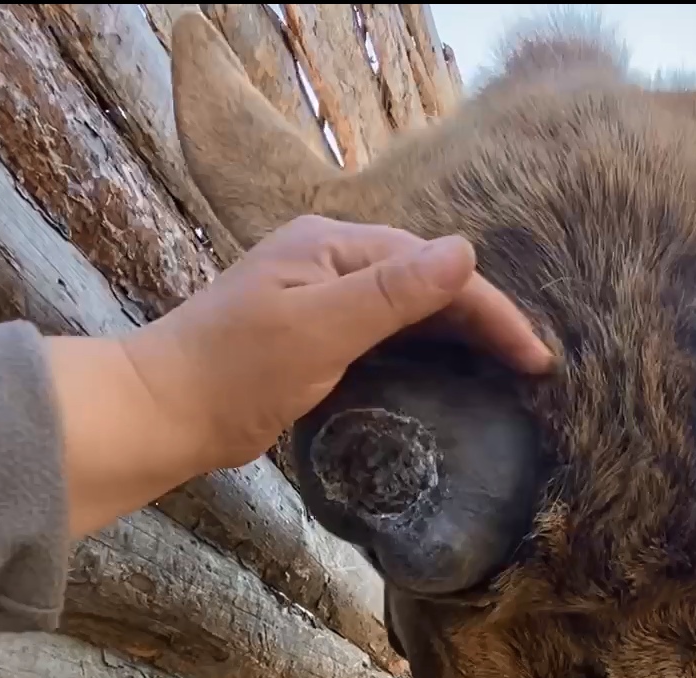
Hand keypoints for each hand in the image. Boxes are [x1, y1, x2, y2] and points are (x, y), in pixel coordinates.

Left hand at [49, 215, 552, 537]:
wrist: (160, 413)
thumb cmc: (233, 373)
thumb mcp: (320, 329)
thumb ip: (393, 293)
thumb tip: (463, 251)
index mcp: (333, 245)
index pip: (434, 268)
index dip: (491, 310)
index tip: (535, 359)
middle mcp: (329, 260)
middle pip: (426, 281)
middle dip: (483, 318)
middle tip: (533, 366)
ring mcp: (318, 297)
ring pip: (408, 308)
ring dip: (457, 334)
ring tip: (506, 370)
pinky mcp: (310, 337)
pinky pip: (385, 334)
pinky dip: (423, 351)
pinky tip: (447, 377)